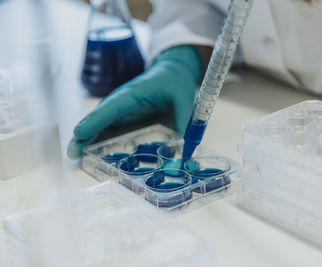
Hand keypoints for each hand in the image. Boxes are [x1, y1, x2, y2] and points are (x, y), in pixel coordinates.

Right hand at [67, 45, 201, 158]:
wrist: (169, 71)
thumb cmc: (174, 83)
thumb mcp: (184, 100)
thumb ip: (184, 123)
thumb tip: (184, 153)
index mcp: (134, 93)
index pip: (112, 107)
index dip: (96, 120)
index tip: (79, 132)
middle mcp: (121, 101)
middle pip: (98, 116)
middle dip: (83, 134)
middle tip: (71, 153)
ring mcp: (119, 108)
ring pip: (98, 122)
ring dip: (85, 138)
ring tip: (74, 156)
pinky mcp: (121, 115)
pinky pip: (105, 126)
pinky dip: (95, 137)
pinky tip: (87, 151)